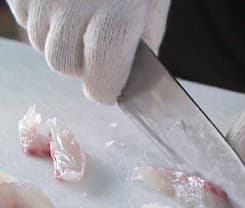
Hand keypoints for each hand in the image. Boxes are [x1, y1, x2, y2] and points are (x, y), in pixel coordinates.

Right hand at [7, 0, 170, 104]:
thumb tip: (135, 74)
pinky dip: (43, 21)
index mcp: (116, 14)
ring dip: (61, 43)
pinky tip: (62, 3)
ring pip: (41, 43)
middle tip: (96, 50)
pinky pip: (26, 20)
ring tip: (80, 19)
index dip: (104, 89)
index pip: (100, 75)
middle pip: (63, 64)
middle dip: (81, 66)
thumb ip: (147, 36)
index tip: (108, 91)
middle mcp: (74, 5)